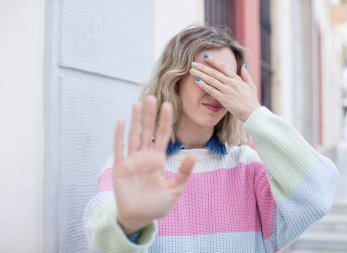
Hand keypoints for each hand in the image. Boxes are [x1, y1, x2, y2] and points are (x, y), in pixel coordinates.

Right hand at [112, 96, 195, 234]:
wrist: (137, 218)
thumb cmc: (156, 206)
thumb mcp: (174, 190)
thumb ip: (183, 173)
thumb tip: (193, 156)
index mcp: (157, 160)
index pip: (162, 136)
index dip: (165, 121)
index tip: (168, 106)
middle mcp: (144, 157)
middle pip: (147, 131)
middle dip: (149, 115)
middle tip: (152, 97)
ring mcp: (131, 161)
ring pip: (133, 135)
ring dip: (135, 120)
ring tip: (137, 104)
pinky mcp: (120, 168)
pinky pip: (119, 149)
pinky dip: (119, 135)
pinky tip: (121, 121)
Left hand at [189, 54, 260, 121]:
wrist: (253, 113)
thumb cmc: (252, 101)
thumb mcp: (251, 85)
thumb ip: (246, 75)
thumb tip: (243, 65)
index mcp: (236, 79)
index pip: (223, 67)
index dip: (213, 61)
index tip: (205, 56)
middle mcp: (231, 83)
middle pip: (214, 72)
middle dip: (203, 67)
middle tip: (193, 63)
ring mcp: (227, 90)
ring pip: (211, 80)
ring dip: (200, 74)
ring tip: (192, 71)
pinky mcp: (224, 99)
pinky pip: (211, 90)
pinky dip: (203, 85)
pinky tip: (196, 81)